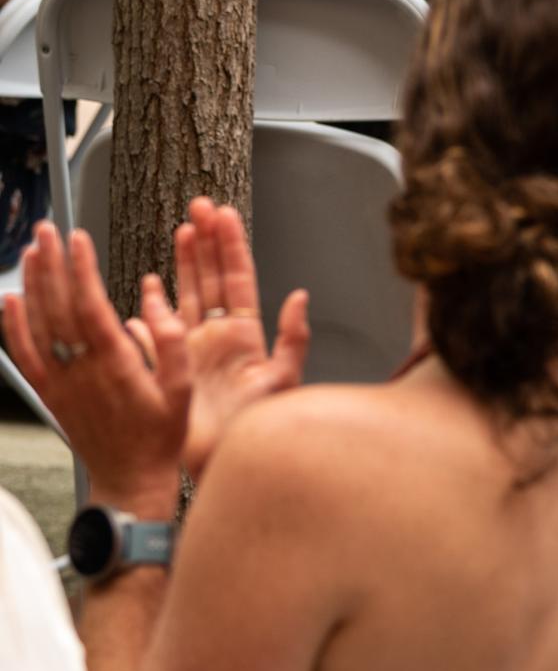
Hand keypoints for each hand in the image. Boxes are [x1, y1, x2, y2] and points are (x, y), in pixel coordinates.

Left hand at [3, 225, 186, 514]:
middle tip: (47, 230)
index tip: (78, 239)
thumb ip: (169, 346)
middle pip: (57, 306)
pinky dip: (12, 326)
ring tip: (32, 252)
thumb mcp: (181, 391)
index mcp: (116, 363)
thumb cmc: (159, 437)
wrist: (129, 479)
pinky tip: (10, 301)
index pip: (90, 305)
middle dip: (51, 264)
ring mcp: (60, 381)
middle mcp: (81, 369)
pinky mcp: (49, 393)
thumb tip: (155, 305)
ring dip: (32, 285)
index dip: (81, 269)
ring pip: (37, 325)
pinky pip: (23, 355)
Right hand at [152, 200, 309, 477]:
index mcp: (246, 335)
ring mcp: (191, 349)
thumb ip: (293, 339)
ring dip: (182, 264)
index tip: (224, 214)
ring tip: (182, 231)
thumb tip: (300, 296)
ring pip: (184, 295)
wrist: (224, 464)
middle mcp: (218, 337)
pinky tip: (144, 290)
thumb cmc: (256, 429)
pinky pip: (153, 331)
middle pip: (210, 278)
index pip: (237, 279)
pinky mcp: (168, 366)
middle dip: (206, 241)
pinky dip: (147, 311)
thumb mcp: (282, 382)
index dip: (230, 246)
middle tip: (200, 207)